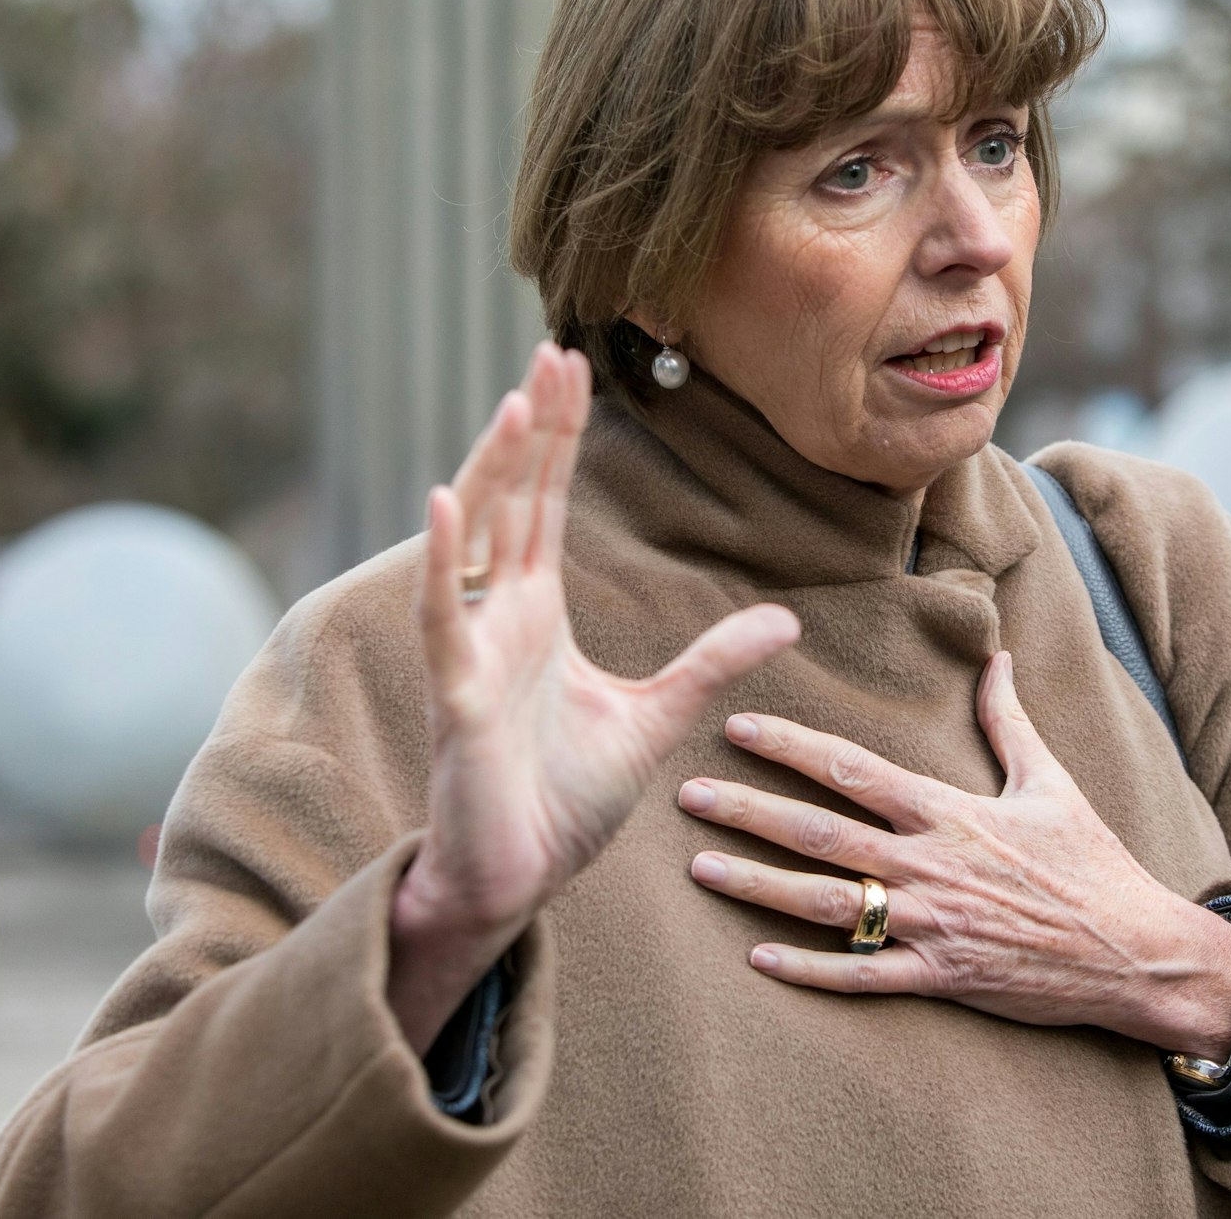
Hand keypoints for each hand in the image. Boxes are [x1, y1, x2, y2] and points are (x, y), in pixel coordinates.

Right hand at [389, 342, 799, 1050]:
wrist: (518, 878)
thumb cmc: (565, 798)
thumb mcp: (658, 714)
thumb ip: (713, 659)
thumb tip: (786, 618)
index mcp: (539, 614)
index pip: (547, 505)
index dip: (559, 438)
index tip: (573, 369)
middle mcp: (501, 618)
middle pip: (517, 500)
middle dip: (533, 428)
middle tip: (550, 351)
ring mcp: (475, 652)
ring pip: (481, 540)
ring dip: (495, 469)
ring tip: (515, 401)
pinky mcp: (459, 697)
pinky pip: (446, 615)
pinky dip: (444, 559)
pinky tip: (447, 499)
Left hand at [678, 650, 1230, 1058]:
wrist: (1134, 951)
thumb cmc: (1093, 863)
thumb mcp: (1052, 782)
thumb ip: (1009, 721)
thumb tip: (996, 656)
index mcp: (950, 812)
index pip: (852, 769)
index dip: (790, 746)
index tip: (738, 726)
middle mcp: (930, 865)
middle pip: (821, 833)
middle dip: (749, 811)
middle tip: (688, 794)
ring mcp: (932, 925)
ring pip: (825, 904)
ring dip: (757, 885)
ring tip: (701, 867)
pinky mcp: (940, 978)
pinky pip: (861, 976)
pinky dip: (807, 970)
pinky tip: (756, 957)